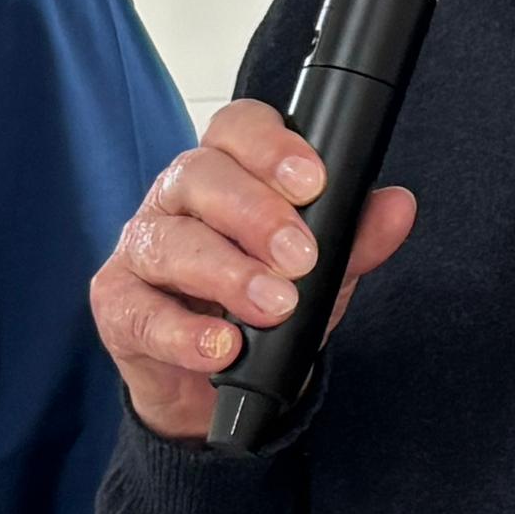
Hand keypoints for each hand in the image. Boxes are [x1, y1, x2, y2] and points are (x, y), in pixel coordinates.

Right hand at [91, 101, 417, 439]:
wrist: (214, 384)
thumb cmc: (260, 307)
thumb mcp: (320, 273)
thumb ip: (356, 239)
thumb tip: (397, 206)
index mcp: (227, 172)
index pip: (236, 129)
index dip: (271, 147)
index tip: (313, 182)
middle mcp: (177, 200)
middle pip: (200, 176)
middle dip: (255, 214)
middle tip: (300, 258)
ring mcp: (141, 250)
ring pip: (169, 241)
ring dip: (227, 273)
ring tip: (273, 306)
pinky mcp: (117, 306)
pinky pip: (141, 311)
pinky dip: (184, 333)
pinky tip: (221, 347)